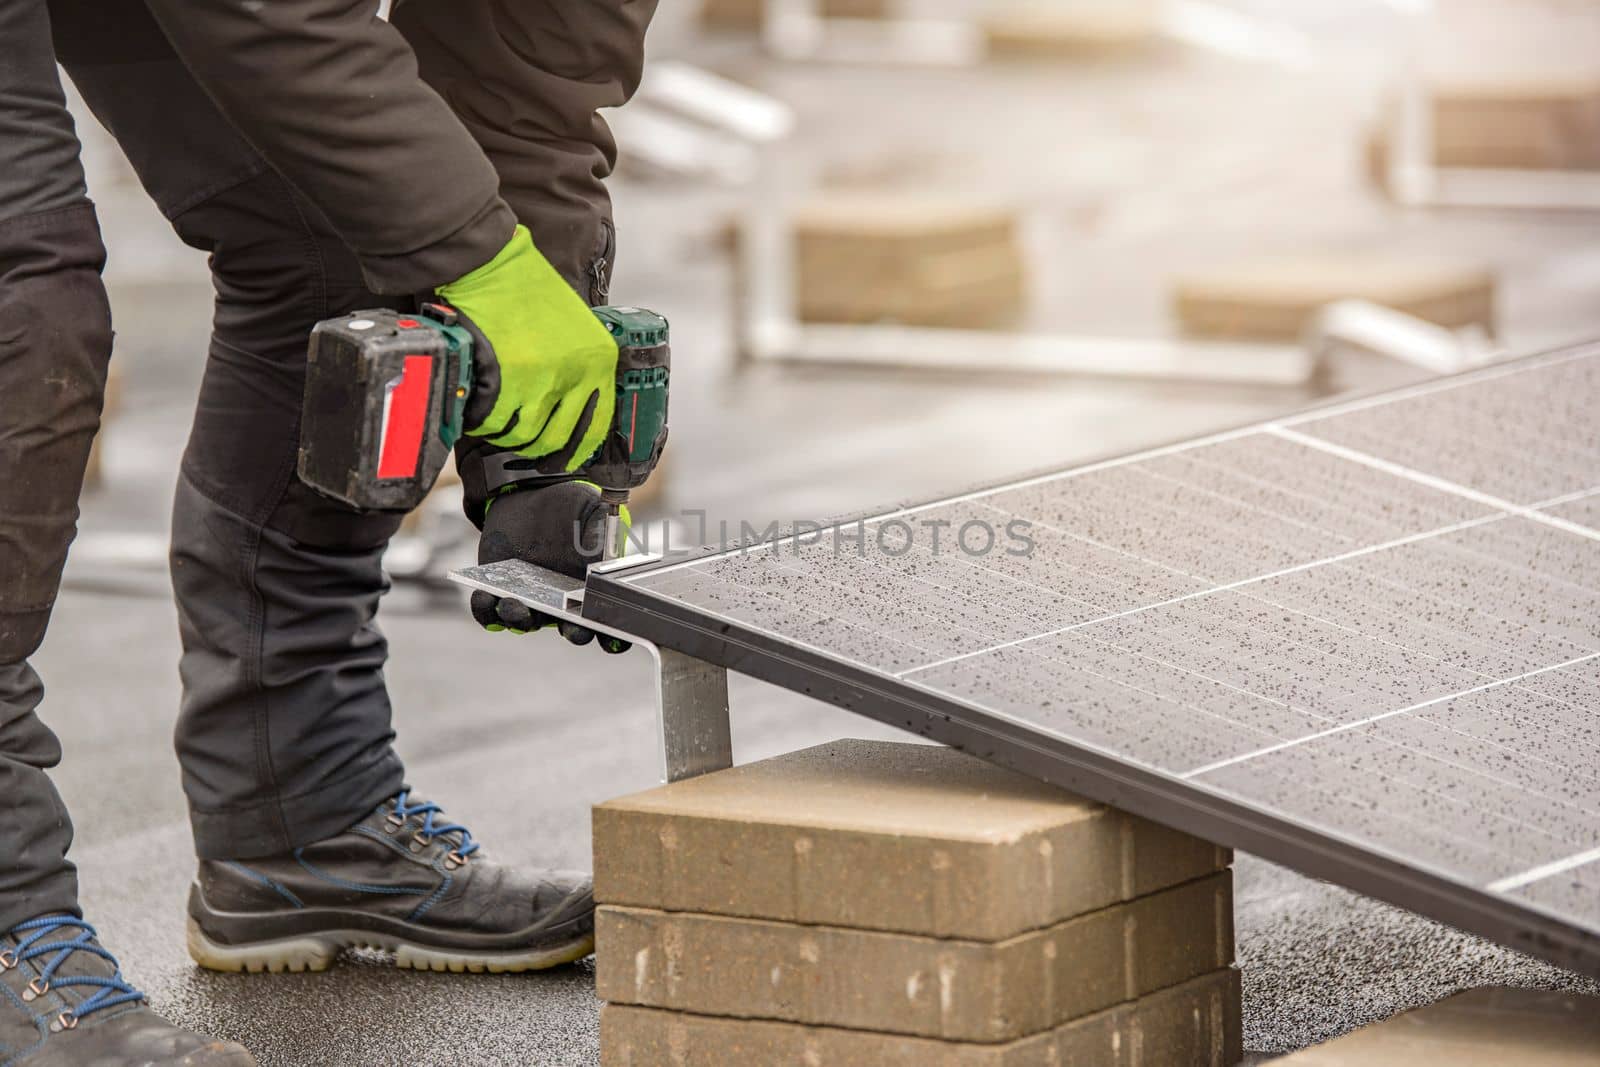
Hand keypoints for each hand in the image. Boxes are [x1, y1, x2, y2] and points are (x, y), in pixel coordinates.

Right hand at [440, 225, 616, 469]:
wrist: (492, 264)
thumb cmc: (530, 288)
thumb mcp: (575, 324)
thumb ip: (579, 365)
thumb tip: (568, 406)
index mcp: (598, 360)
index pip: (595, 425)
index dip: (577, 448)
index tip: (566, 457)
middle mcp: (574, 374)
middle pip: (554, 438)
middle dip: (535, 448)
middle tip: (522, 443)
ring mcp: (539, 379)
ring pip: (522, 435)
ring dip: (506, 435)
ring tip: (498, 422)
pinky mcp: (504, 380)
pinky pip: (493, 422)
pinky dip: (483, 424)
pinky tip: (480, 412)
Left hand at [469, 481, 630, 653]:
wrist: (530, 492)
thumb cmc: (570, 506)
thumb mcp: (594, 513)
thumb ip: (604, 535)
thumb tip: (606, 556)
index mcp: (592, 587)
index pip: (608, 619)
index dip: (614, 634)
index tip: (614, 636)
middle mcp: (564, 601)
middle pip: (572, 630)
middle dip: (574, 633)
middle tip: (573, 628)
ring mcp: (532, 599)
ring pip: (527, 623)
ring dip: (521, 620)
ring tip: (515, 605)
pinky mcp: (500, 589)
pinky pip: (490, 611)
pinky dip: (486, 609)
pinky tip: (484, 597)